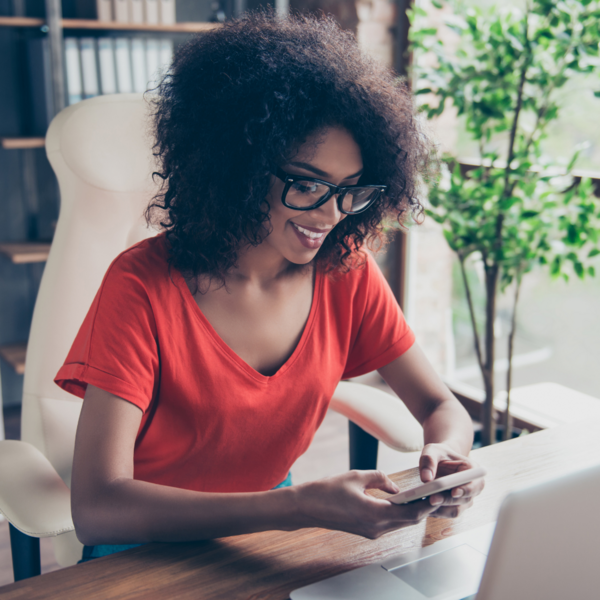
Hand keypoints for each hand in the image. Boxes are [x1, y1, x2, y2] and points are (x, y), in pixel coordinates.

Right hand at [294, 470, 439, 538]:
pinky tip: (402, 501)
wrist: (306, 508)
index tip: (437, 495)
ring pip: (399, 523)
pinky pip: (388, 523)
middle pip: (408, 520)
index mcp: (374, 514)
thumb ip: (380, 479)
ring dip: (411, 511)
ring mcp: (370, 531)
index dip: (426, 505)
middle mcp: (375, 527)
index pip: (410, 513)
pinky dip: (399, 513)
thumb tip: (394, 486)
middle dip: (423, 508)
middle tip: (435, 493)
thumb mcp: (356, 476)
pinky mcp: (366, 530)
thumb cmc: (327, 491)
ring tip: (422, 495)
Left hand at [418, 443, 484, 518]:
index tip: (454, 492)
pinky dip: (435, 512)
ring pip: (455, 510)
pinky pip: (446, 514)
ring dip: (440, 509)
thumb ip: (428, 461)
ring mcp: (464, 499)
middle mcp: (472, 487)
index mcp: (472, 470)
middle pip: (464, 499)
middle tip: (432, 499)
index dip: (466, 489)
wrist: (437, 461)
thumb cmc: (438, 454)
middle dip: (447, 500)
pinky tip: (423, 507)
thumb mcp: (432, 451)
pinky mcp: (454, 507)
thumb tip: (426, 478)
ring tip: (423, 504)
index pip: (474, 483)